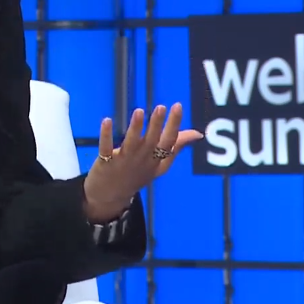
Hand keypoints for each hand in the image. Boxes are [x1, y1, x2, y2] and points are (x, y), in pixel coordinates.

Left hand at [82, 103, 202, 221]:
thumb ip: (176, 147)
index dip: (174, 124)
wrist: (110, 197)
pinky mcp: (105, 162)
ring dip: (135, 128)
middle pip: (151, 141)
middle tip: (161, 107)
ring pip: (131, 143)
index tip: (177, 105)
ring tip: (139, 111)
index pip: (169, 141)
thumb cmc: (137, 175)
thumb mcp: (160, 164)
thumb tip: (197, 133)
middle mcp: (142, 159)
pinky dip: (106, 135)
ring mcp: (124, 161)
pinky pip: (105, 148)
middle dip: (156, 125)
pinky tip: (106, 120)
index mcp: (156, 159)